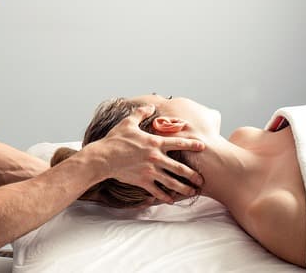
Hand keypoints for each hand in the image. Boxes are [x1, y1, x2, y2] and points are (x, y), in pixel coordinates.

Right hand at [90, 105, 204, 203]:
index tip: (202, 146)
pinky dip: (165, 197)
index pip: (178, 143)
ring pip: (172, 182)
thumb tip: (150, 106)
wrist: (103, 157)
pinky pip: (157, 191)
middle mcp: (155, 157)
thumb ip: (141, 113)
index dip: (192, 144)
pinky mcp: (143, 181)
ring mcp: (150, 171)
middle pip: (180, 168)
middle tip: (202, 178)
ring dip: (184, 188)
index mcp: (154, 142)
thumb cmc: (115, 139)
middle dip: (193, 174)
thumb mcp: (128, 122)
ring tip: (192, 192)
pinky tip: (171, 200)